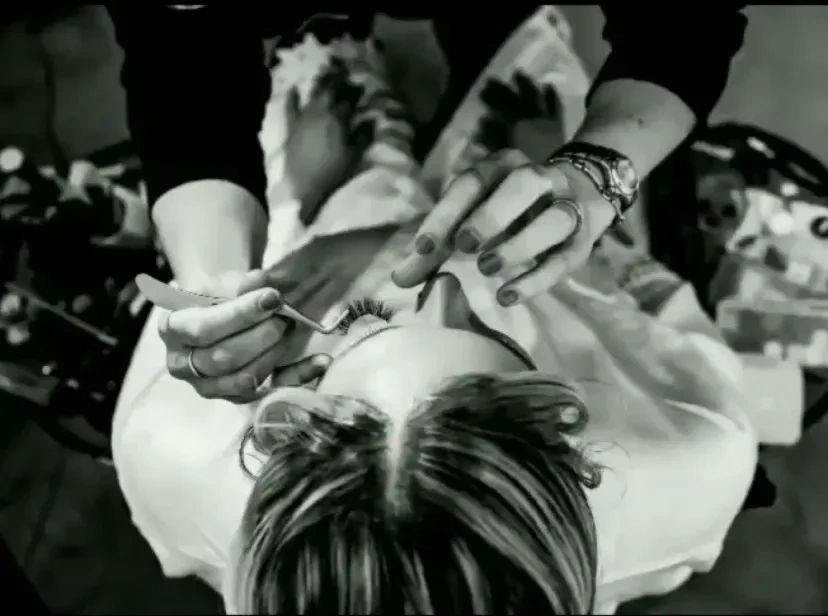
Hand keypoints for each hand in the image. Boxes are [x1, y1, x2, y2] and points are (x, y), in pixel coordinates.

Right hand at [157, 270, 330, 402]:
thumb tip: (260, 281)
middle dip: (261, 336)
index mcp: (172, 330)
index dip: (241, 314)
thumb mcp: (223, 282)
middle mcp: (183, 365)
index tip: (274, 297)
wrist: (220, 313)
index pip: (204, 328)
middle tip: (283, 317)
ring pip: (245, 379)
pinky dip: (299, 376)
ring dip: (275, 353)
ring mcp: (210, 387)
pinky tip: (321, 360)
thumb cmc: (219, 296)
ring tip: (290, 329)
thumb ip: (240, 284)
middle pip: (224, 358)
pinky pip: (272, 392)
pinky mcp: (238, 399)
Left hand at [282, 65, 372, 224]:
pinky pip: (290, 107)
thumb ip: (363, 136)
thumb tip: (371, 120)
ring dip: (320, 82)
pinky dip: (292, 97)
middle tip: (344, 71)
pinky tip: (293, 88)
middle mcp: (320, 112)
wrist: (305, 185)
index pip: (349, 100)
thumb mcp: (354, 156)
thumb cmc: (333, 172)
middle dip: (338, 80)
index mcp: (338, 118)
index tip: (361, 86)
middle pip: (330, 90)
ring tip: (325, 72)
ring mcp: (303, 117)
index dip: (356, 92)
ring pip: (312, 94)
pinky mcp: (291, 126)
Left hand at [391, 148, 618, 305]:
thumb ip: (435, 249)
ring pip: (554, 218)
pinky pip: (565, 257)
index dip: (447, 213)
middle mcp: (538, 178)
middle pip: (521, 185)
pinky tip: (508, 295)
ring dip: (520, 243)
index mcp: (501, 167)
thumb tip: (399, 280)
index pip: (472, 182)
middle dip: (491, 214)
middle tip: (464, 246)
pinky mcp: (584, 239)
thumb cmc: (510, 210)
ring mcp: (566, 206)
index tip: (424, 247)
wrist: (582, 193)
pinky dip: (537, 278)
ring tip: (487, 268)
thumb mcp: (470, 218)